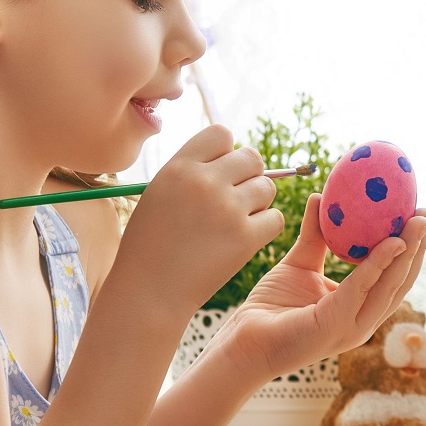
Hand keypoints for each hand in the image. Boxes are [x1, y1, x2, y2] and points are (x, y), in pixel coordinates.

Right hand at [111, 126, 282, 314]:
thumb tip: (234, 155)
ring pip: (268, 187)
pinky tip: (242, 238)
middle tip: (232, 200)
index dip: (225, 153)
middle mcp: (204, 182)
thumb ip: (193, 170)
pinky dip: (264, 228)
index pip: (222, 134)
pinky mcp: (245, 237)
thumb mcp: (159, 192)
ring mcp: (227, 209)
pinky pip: (275, 218)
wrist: (149, 291)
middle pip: (252, 157)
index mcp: (179, 167)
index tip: (217, 174)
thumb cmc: (152, 243)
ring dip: (257, 202)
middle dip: (248, 176)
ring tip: (233, 221)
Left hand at [223, 193, 425, 383]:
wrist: (244, 340)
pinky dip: (379, 264)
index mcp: (360, 308)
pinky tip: (390, 242)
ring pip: (390, 285)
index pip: (394, 278)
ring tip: (417, 222)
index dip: (410, 249)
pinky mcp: (336, 326)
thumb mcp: (300, 263)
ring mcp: (353, 327)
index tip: (419, 217)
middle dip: (418, 247)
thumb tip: (320, 196)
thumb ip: (316, 234)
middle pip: (401, 281)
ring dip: (408, 252)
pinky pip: (362, 288)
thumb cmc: (271, 307)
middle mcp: (364, 320)